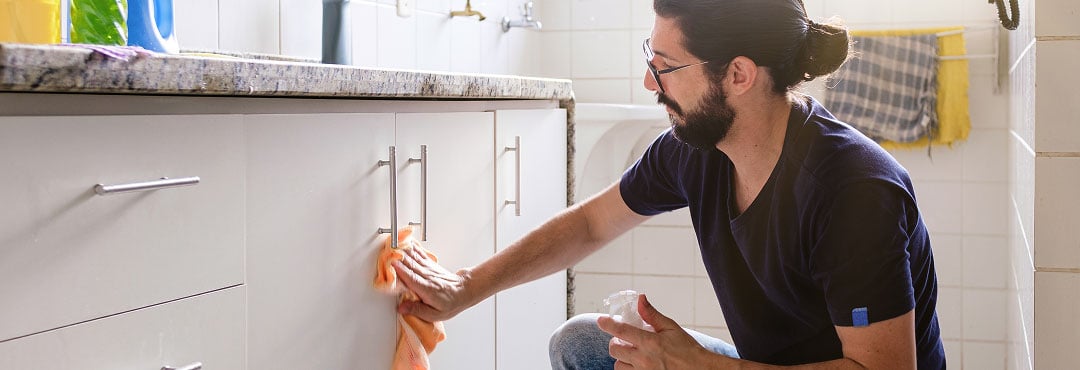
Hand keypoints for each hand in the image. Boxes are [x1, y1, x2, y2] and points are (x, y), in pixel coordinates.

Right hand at [391, 246, 475, 321]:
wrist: (464, 291)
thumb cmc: (450, 303)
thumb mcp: (435, 314)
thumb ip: (417, 310)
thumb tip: (401, 308)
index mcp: (426, 289)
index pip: (411, 278)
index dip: (400, 270)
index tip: (391, 263)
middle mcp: (427, 277)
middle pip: (410, 265)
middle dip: (398, 258)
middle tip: (387, 251)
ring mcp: (429, 270)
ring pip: (414, 258)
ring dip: (404, 251)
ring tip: (394, 244)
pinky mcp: (430, 266)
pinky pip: (420, 255)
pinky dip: (413, 248)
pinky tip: (408, 243)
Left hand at [597, 295, 716, 369]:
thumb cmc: (688, 350)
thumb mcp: (671, 328)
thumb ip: (652, 315)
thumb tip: (640, 299)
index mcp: (650, 342)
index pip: (621, 331)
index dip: (608, 324)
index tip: (601, 321)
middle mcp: (644, 359)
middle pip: (615, 350)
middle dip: (616, 343)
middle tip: (624, 340)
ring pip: (618, 365)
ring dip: (621, 358)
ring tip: (631, 353)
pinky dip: (628, 369)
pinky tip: (637, 364)